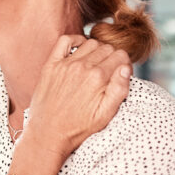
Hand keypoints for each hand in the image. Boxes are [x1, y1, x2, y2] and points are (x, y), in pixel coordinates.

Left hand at [8, 35, 131, 174]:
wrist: (48, 134)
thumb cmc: (78, 128)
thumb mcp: (106, 114)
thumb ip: (120, 89)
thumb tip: (126, 68)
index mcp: (98, 78)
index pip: (121, 56)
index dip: (124, 65)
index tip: (119, 75)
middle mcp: (82, 67)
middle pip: (107, 48)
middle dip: (112, 58)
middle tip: (108, 73)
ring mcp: (65, 64)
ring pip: (90, 43)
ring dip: (96, 50)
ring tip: (95, 65)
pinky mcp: (51, 65)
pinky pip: (65, 41)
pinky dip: (75, 40)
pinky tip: (80, 50)